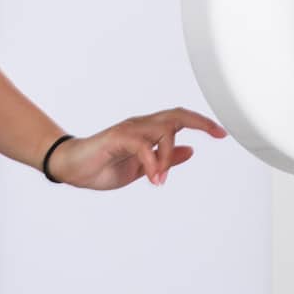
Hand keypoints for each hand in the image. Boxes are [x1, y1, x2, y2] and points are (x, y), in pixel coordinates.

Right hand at [48, 108, 226, 189]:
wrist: (72, 167)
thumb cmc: (103, 165)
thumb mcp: (142, 167)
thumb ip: (165, 159)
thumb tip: (191, 151)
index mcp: (148, 131)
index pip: (179, 119)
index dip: (202, 123)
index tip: (222, 133)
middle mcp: (140, 125)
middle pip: (176, 115)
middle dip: (200, 122)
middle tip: (217, 134)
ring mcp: (129, 130)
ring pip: (162, 128)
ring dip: (169, 154)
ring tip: (163, 178)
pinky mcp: (116, 138)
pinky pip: (141, 145)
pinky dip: (153, 162)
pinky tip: (155, 179)